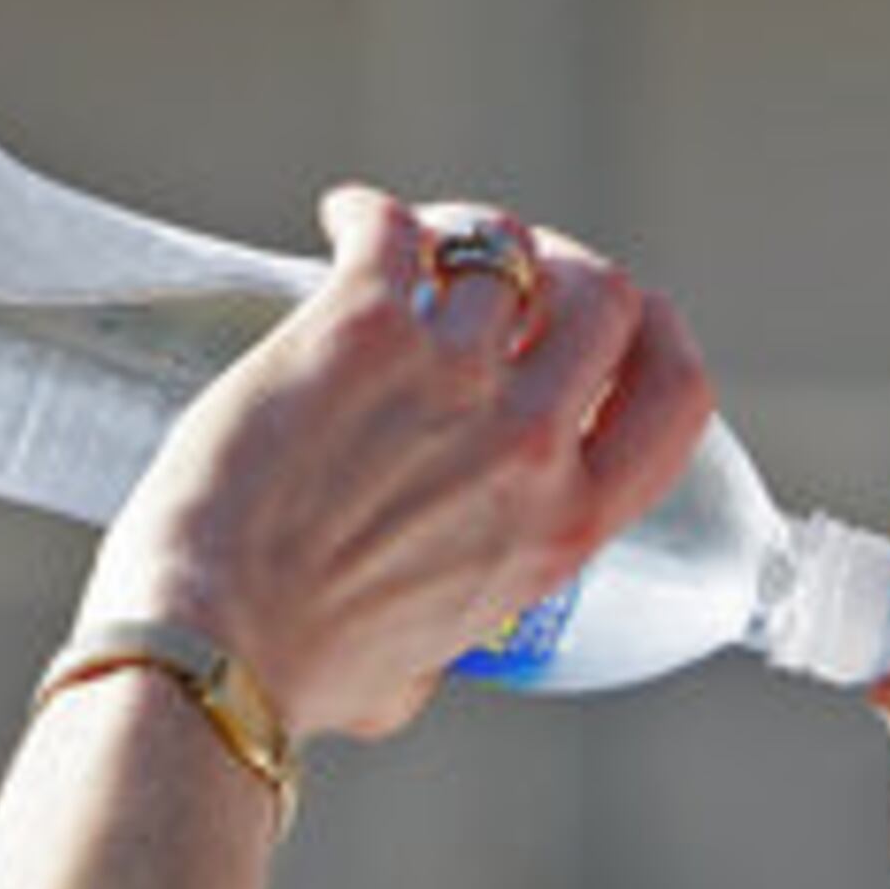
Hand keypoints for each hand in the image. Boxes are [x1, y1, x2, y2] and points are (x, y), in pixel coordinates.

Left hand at [78, 186, 716, 741]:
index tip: (624, 320)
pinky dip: (369, 214)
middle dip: (568, 267)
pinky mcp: (361, 329)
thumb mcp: (435, 659)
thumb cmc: (302, 673)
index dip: (660, 337)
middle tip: (512, 274)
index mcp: (567, 528)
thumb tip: (410, 646)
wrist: (214, 648)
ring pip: (503, 246)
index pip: (676, 398)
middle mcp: (530, 443)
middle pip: (605, 296)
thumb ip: (449, 626)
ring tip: (420, 245)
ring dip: (465, 233)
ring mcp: (451, 376)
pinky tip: (345, 222)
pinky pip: (392, 229)